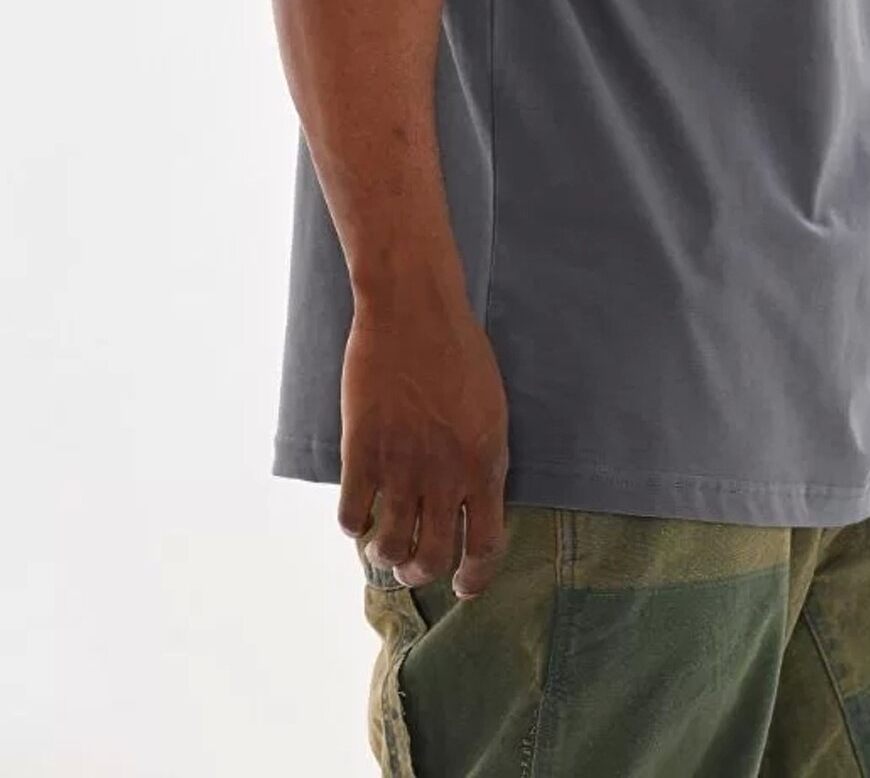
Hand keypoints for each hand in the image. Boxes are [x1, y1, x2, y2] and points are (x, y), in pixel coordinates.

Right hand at [337, 287, 510, 601]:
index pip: (487, 545)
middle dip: (422, 573)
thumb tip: (471, 503)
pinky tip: (358, 516)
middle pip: (433, 556)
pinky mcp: (362, 451)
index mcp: (485, 463)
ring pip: (390, 546)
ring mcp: (402, 465)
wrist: (414, 310)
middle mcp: (445, 474)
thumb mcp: (490, 409)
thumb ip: (482, 460)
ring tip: (383, 549)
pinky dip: (354, 525)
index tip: (463, 587)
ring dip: (386, 557)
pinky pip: (352, 515)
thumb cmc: (459, 351)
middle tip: (413, 569)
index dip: (475, 577)